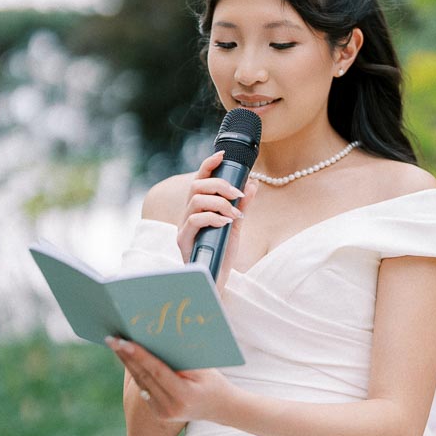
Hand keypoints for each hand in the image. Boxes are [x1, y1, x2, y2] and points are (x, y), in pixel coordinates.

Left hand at [105, 336, 234, 424]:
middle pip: (143, 377)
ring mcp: (162, 412)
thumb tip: (156, 340)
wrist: (221, 408)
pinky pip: (144, 388)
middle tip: (111, 338)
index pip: (156, 371)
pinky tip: (126, 357)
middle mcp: (170, 407)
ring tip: (115, 344)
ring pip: (140, 382)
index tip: (123, 341)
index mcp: (183, 395)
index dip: (139, 355)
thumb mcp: (202, 369)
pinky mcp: (158, 413)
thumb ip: (181, 359)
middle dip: (126, 356)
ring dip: (126, 362)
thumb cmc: (213, 381)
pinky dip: (135, 372)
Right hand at [175, 151, 258, 281]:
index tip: (222, 155)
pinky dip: (213, 217)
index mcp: (198, 208)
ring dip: (220, 203)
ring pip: (196, 201)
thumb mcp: (235, 226)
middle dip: (220, 185)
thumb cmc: (222, 253)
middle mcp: (187, 214)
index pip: (199, 180)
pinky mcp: (183, 241)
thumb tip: (252, 184)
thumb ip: (242, 206)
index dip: (208, 165)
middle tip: (237, 194)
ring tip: (234, 214)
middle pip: (196, 186)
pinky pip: (194, 221)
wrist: (216, 280)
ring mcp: (183, 227)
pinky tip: (226, 223)